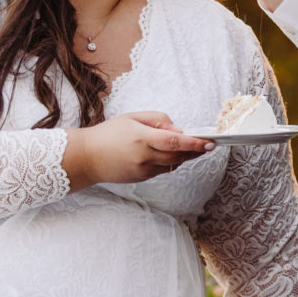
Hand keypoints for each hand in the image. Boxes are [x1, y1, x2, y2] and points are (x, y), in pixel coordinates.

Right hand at [62, 112, 214, 190]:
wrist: (87, 158)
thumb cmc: (108, 134)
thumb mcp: (132, 118)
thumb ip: (158, 120)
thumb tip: (177, 129)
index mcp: (142, 138)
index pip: (175, 142)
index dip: (195, 143)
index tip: (210, 142)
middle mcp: (144, 157)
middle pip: (178, 156)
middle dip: (195, 151)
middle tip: (207, 144)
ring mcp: (143, 170)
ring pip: (173, 164)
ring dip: (184, 156)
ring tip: (190, 147)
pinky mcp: (142, 178)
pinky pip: (162, 170)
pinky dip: (169, 161)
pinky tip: (168, 154)